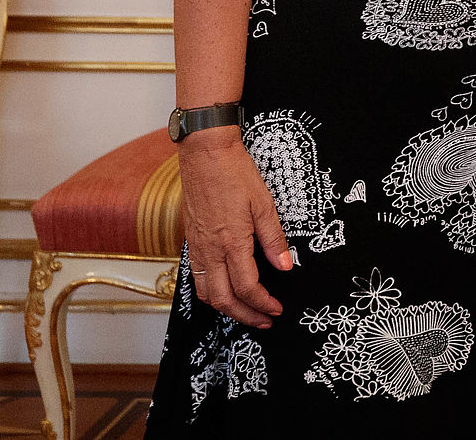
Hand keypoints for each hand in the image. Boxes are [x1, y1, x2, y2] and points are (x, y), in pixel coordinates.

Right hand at [177, 130, 292, 327]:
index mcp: (231, 242)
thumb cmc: (236, 174)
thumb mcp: (264, 204)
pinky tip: (225, 291)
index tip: (277, 309)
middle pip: (223, 300)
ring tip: (247, 312)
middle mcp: (210, 251)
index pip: (247, 287)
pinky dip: (210, 293)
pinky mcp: (190, 242)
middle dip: (245, 316)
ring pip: (206, 294)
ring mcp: (196, 248)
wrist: (205, 155)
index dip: (263, 304)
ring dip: (226, 308)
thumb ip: (274, 239)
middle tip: (264, 320)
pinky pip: (196, 279)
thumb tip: (285, 267)